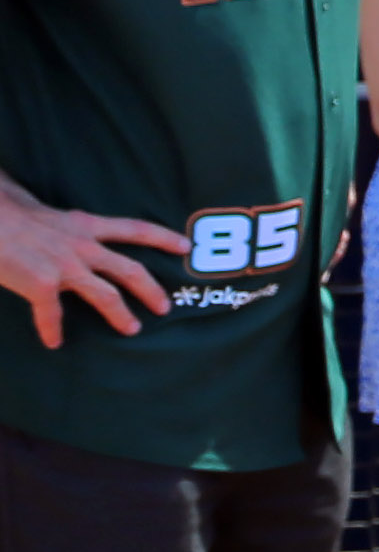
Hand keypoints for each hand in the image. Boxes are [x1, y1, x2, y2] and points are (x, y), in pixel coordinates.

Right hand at [0, 189, 184, 347]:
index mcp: (84, 225)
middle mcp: (82, 245)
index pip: (135, 229)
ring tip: (132, 330)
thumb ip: (61, 224)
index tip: (187, 247)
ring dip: (121, 315)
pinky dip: (52, 329)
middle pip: (130, 270)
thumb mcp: (44, 209)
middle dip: (152, 289)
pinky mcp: (42, 284)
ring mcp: (64, 266)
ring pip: (106, 295)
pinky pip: (52, 314)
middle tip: (165, 308)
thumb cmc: (8, 210)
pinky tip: (54, 342)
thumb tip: (56, 218)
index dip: (163, 238)